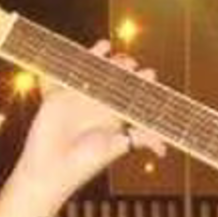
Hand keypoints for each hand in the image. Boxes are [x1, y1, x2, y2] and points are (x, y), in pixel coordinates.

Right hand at [15, 42, 166, 202]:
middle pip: (113, 80)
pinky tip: (91, 49)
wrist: (52, 168)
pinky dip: (72, 60)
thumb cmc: (86, 163)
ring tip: (109, 48)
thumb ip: (139, 140)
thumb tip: (164, 149)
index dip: (141, 83)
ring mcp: (76, 99)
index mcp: (113, 118)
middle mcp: (96, 107)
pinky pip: (63, 74)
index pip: (130, 94)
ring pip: (92, 72)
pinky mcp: (57, 96)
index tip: (150, 75)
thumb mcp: (117, 148)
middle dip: (124, 69)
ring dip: (103, 60)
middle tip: (131, 65)